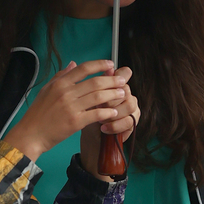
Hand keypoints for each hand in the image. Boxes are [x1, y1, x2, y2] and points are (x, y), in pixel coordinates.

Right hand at [3, 60, 125, 160]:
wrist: (30, 134)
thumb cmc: (38, 113)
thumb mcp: (46, 90)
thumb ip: (61, 76)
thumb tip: (74, 64)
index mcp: (60, 83)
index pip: (84, 68)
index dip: (99, 64)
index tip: (110, 64)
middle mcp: (66, 93)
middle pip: (95, 82)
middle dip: (112, 80)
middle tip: (122, 81)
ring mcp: (71, 107)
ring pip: (98, 96)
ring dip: (113, 94)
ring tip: (122, 94)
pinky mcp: (75, 122)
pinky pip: (96, 113)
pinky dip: (107, 112)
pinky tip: (114, 112)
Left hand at [80, 66, 139, 180]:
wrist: (91, 140)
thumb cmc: (85, 115)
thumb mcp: (80, 97)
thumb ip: (79, 80)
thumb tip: (73, 63)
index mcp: (116, 85)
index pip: (124, 74)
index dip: (115, 76)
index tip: (103, 80)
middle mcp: (126, 96)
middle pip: (125, 89)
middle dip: (110, 97)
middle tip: (98, 103)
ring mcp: (129, 111)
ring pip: (130, 105)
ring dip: (114, 112)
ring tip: (100, 119)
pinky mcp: (129, 126)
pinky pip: (128, 123)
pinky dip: (115, 126)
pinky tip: (104, 129)